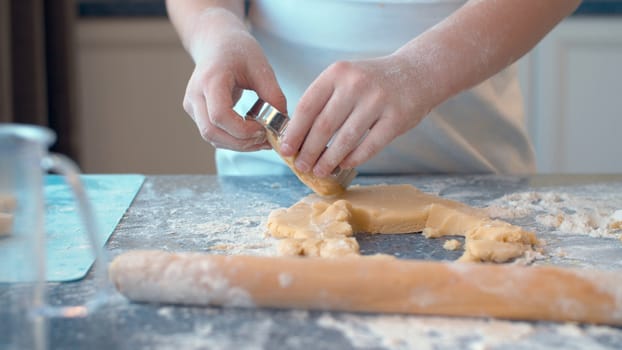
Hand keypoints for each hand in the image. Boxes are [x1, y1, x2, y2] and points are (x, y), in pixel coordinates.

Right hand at [182, 9, 285, 150]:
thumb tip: (284, 123)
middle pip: (212, 132)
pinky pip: (214, 134)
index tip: (264, 129)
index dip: (243, 130)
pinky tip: (252, 135)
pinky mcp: (196, 113)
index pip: (219, 115)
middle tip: (266, 140)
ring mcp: (192, 106)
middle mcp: (195, 95)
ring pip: (211, 138)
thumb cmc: (239, 51)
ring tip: (262, 139)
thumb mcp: (261, 68)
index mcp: (210, 80)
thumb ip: (274, 95)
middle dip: (241, 142)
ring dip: (238, 144)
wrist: (216, 43)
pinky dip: (233, 140)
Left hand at [280, 54, 432, 176]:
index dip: (294, 131)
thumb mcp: (345, 78)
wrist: (418, 72)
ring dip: (329, 160)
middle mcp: (356, 84)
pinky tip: (344, 165)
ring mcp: (378, 100)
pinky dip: (354, 159)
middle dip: (309, 151)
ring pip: (346, 139)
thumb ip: (324, 100)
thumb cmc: (373, 81)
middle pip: (324, 126)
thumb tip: (298, 136)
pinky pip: (370, 146)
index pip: (307, 106)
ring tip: (320, 170)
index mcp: (337, 73)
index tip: (285, 150)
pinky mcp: (396, 118)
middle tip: (301, 166)